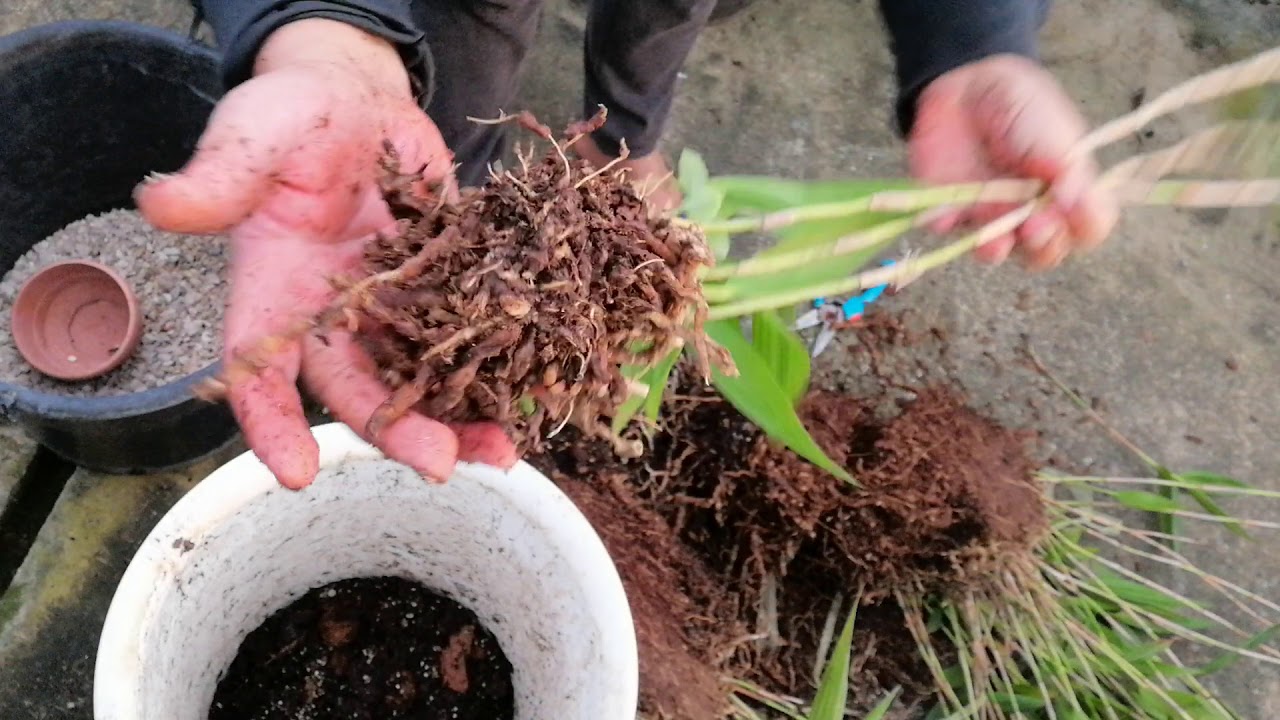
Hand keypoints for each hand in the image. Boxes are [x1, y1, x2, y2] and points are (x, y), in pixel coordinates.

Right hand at [136, 19, 516, 488]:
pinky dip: (502, 364)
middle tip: (440, 463)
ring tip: (505, 451)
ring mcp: (394, 305)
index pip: (259, 369)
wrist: (354, 101)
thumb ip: (221, 175)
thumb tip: (160, 203)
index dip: (272, 422)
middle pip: (359, 388)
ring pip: (423, 376)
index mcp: (274, 289)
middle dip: (397, 430)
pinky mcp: (446, 284)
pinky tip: (538, 389)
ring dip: (462, 417)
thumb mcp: (252, 135)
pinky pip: (472, 334)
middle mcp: (333, 314)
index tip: (295, 471)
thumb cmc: (288, 117)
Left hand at [908, 53, 1118, 269]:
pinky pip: (948, 228)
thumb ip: (1068, 172)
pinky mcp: (951, 209)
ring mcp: (990, 215)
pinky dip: (948, 224)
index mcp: (1067, 194)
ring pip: (997, 251)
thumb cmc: (1024, 107)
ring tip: (995, 241)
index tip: (1073, 213)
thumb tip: (1082, 209)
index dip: (1083, 228)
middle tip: (1035, 226)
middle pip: (1045, 252)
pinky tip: (948, 214)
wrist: (970, 86)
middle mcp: (1031, 213)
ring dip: (997, 249)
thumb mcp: (1054, 130)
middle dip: (1043, 246)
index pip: (1087, 228)